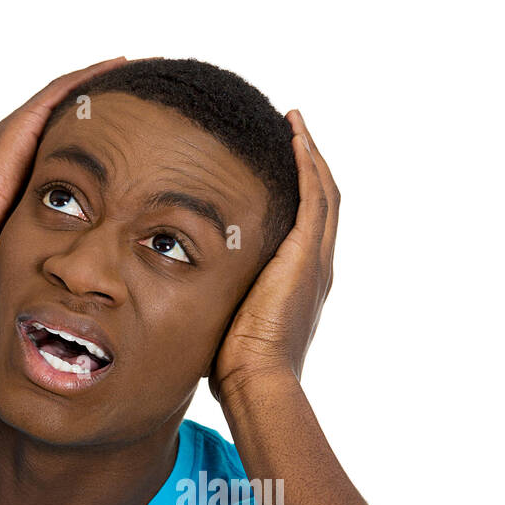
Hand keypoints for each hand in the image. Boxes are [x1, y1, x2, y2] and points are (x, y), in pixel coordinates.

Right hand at [0, 57, 127, 286]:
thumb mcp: (37, 241)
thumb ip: (57, 245)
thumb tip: (81, 277)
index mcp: (40, 172)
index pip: (83, 146)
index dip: (112, 137)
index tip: (144, 134)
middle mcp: (34, 145)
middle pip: (83, 116)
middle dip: (117, 104)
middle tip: (153, 93)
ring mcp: (27, 130)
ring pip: (76, 94)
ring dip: (109, 79)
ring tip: (144, 67)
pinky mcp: (23, 123)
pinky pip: (64, 89)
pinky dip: (92, 74)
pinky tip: (120, 63)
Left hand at [208, 109, 338, 404]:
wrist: (257, 381)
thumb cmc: (233, 366)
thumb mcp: (225, 322)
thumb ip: (214, 303)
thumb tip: (180, 298)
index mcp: (298, 283)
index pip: (304, 227)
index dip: (297, 194)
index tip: (280, 168)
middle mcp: (315, 268)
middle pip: (321, 202)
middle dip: (307, 165)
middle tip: (294, 131)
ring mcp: (314, 261)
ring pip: (323, 192)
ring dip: (309, 155)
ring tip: (295, 123)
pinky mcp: (305, 255)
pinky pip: (314, 197)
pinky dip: (307, 164)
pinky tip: (296, 137)